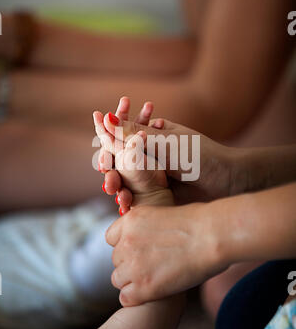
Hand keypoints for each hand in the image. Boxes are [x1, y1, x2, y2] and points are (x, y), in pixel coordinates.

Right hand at [96, 104, 237, 204]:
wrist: (228, 181)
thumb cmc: (200, 156)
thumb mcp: (165, 143)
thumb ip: (134, 134)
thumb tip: (106, 118)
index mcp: (149, 137)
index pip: (119, 138)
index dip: (106, 148)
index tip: (101, 161)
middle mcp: (148, 155)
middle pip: (118, 163)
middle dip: (111, 174)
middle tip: (110, 184)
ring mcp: (152, 176)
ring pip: (125, 183)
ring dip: (119, 190)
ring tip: (122, 198)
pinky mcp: (157, 196)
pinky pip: (137, 199)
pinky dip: (129, 204)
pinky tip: (126, 210)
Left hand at [106, 203, 228, 305]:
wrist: (212, 236)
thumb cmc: (198, 223)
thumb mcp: (162, 213)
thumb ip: (145, 227)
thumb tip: (143, 239)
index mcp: (130, 220)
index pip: (111, 238)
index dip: (126, 245)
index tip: (142, 249)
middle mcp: (126, 242)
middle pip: (116, 260)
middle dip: (132, 263)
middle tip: (155, 265)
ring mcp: (133, 266)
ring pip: (118, 279)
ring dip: (133, 281)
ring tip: (156, 278)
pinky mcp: (143, 287)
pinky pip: (125, 298)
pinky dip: (137, 298)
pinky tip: (154, 292)